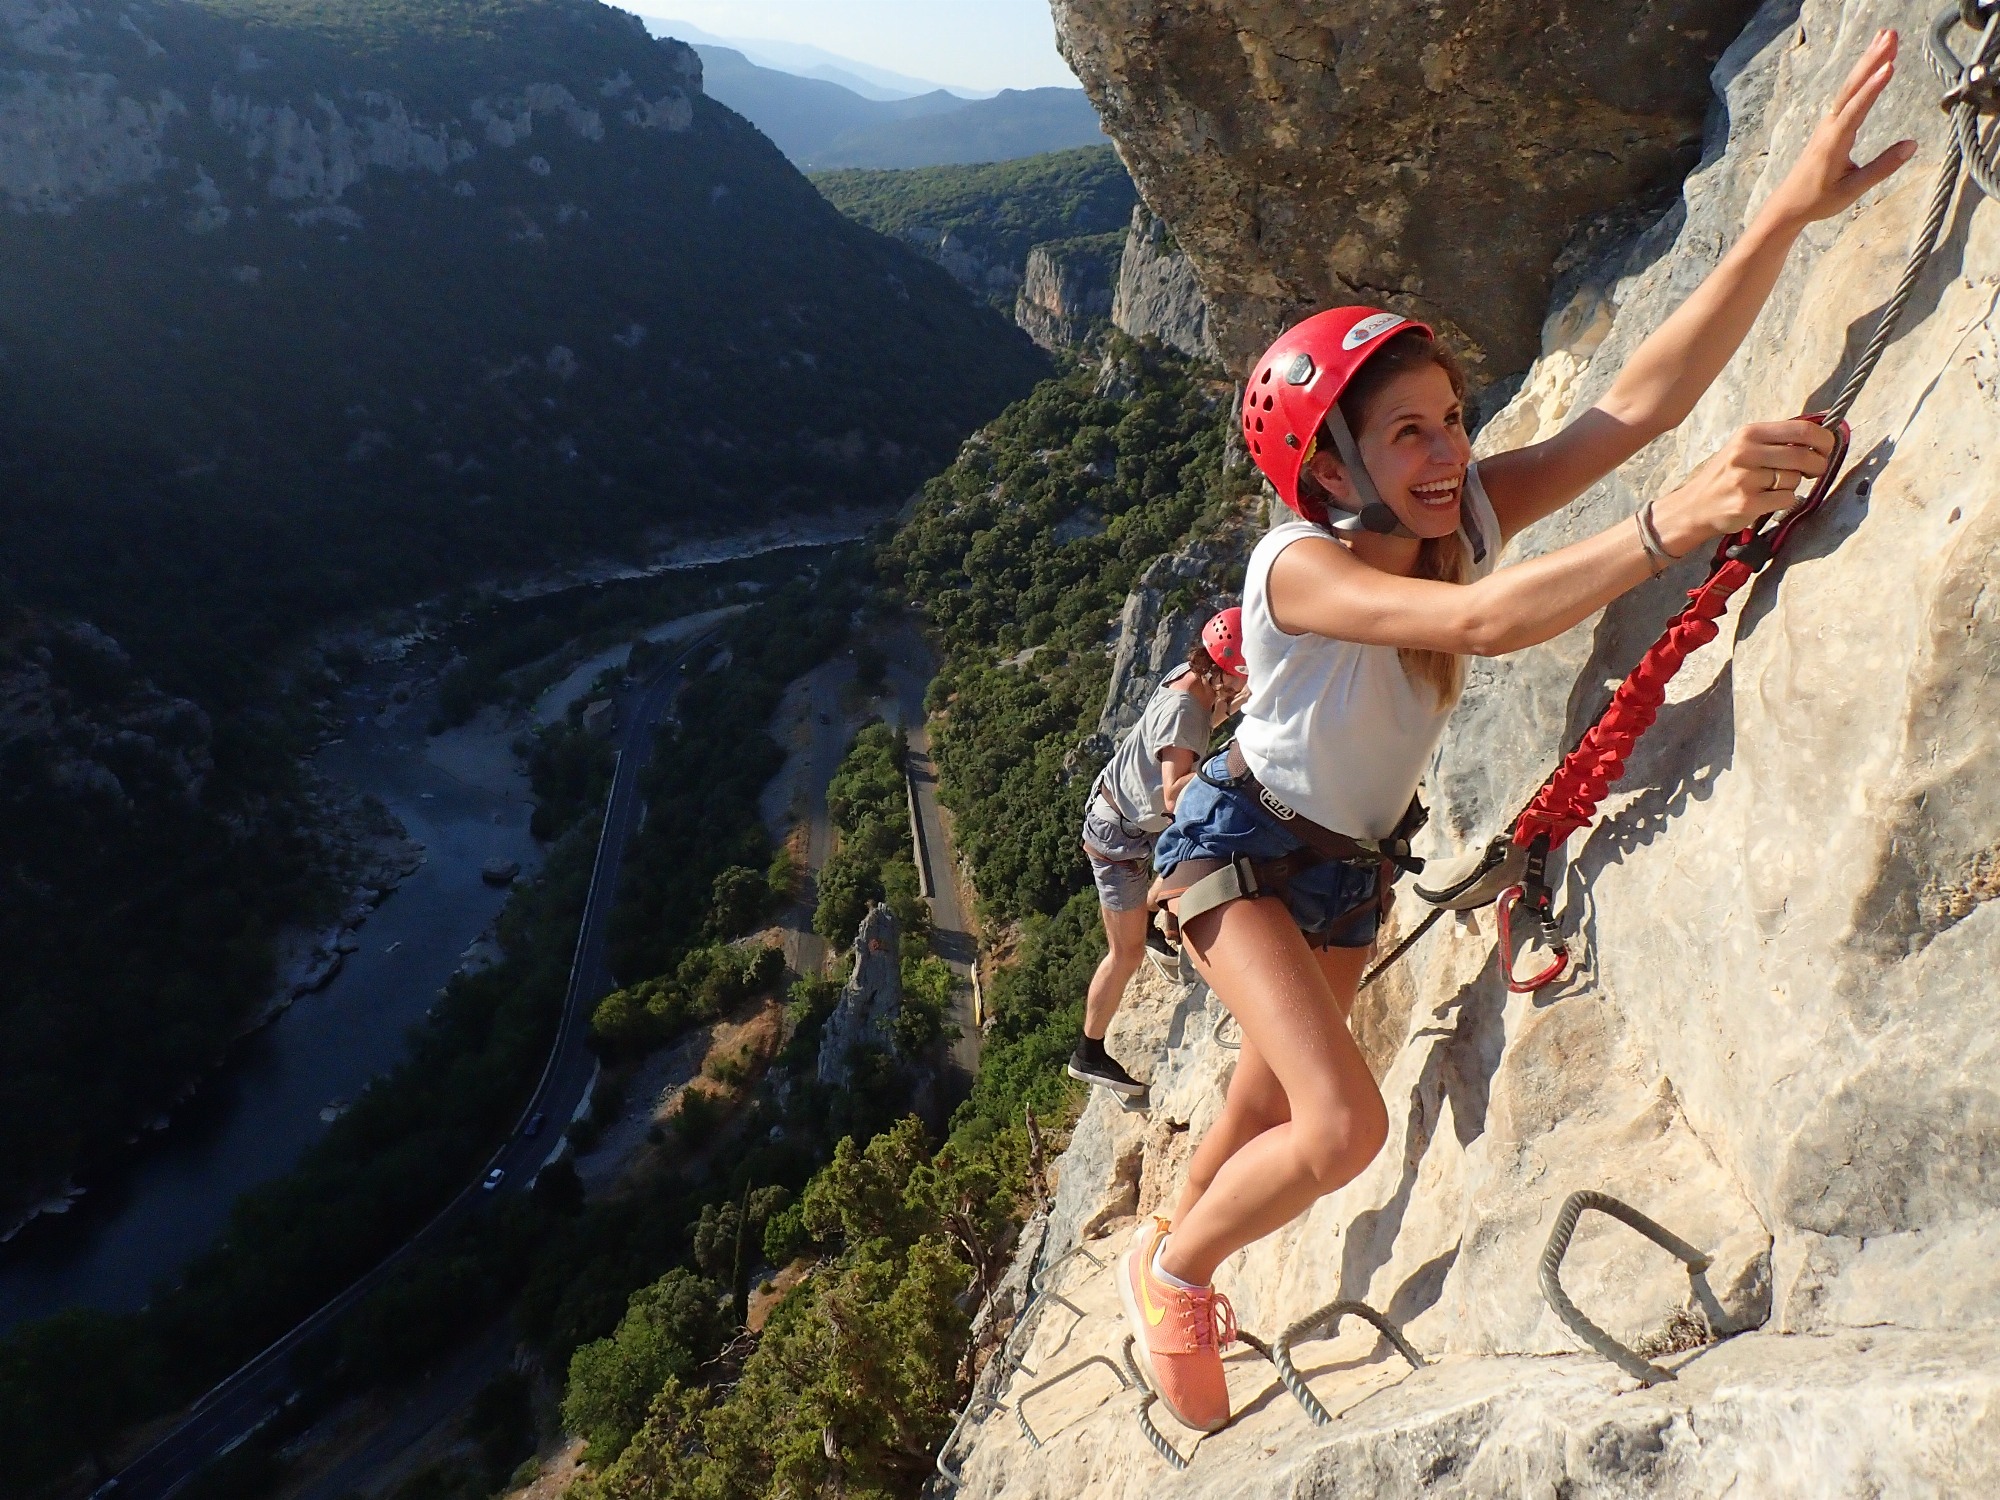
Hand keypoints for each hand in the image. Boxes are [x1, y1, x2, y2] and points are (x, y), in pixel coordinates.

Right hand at [1653, 419, 1839, 551]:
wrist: (1693, 507)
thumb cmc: (1725, 476)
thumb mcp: (1745, 447)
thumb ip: (1779, 438)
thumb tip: (1824, 427)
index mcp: (1749, 433)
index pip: (1803, 430)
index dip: (1824, 440)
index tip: (1827, 449)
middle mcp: (1746, 452)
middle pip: (1804, 455)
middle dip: (1817, 466)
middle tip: (1812, 472)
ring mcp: (1745, 479)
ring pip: (1795, 480)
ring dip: (1793, 486)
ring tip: (1773, 487)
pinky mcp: (1747, 503)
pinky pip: (1787, 500)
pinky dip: (1785, 502)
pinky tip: (1768, 501)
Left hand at [1762, 29, 1917, 228]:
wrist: (1787, 205)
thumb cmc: (1818, 200)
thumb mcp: (1851, 190)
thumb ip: (1881, 168)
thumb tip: (1911, 146)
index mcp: (1834, 142)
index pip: (1856, 110)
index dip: (1873, 88)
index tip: (1889, 65)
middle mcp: (1829, 127)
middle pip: (1852, 88)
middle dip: (1872, 60)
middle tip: (1891, 35)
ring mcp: (1827, 124)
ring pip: (1849, 87)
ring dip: (1868, 61)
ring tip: (1887, 37)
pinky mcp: (1829, 125)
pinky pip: (1847, 94)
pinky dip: (1861, 76)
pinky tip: (1872, 63)